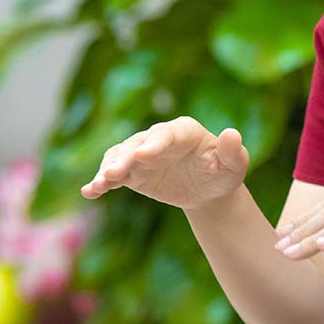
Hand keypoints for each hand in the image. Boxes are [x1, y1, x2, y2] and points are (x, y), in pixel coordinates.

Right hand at [79, 116, 249, 210]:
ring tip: (99, 185)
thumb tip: (232, 133)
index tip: (143, 155)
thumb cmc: (223, 173)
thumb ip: (233, 151)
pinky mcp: (132, 172)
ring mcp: (142, 155)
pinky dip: (100, 181)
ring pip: (119, 157)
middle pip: (137, 145)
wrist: (208, 189)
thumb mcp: (234, 165)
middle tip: (114, 173)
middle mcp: (158, 139)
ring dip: (108, 169)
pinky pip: (113, 174)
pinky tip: (89, 192)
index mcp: (184, 131)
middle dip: (124, 158)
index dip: (154, 144)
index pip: (166, 135)